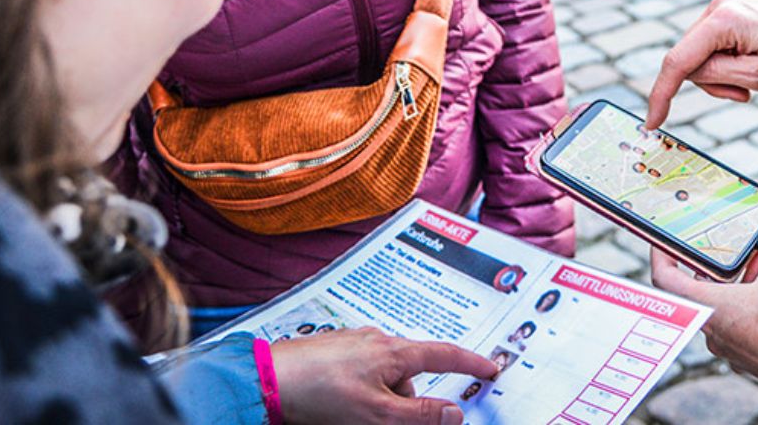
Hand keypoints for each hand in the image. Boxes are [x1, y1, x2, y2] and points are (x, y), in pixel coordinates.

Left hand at [272, 327, 498, 424]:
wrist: (266, 380)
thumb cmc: (319, 394)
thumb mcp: (378, 414)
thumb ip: (420, 415)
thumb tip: (456, 414)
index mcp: (394, 351)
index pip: (445, 355)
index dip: (471, 362)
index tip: (490, 368)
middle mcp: (377, 341)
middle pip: (409, 376)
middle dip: (406, 404)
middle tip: (386, 423)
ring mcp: (353, 345)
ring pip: (382, 380)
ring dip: (378, 404)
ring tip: (351, 419)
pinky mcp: (332, 354)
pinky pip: (360, 377)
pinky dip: (359, 396)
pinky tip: (339, 409)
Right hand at [644, 0, 757, 129]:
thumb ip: (715, 76)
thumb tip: (689, 72)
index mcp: (724, 18)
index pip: (679, 60)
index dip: (662, 93)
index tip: (653, 122)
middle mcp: (719, 4)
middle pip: (690, 59)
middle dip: (711, 82)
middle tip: (745, 94)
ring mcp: (724, 4)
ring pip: (700, 54)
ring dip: (721, 73)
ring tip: (754, 77)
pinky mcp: (731, 9)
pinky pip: (712, 45)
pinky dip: (725, 62)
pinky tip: (750, 62)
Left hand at [650, 220, 757, 389]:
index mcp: (710, 307)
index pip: (666, 280)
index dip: (661, 256)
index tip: (663, 243)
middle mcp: (714, 331)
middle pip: (701, 291)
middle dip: (719, 267)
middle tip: (735, 251)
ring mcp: (732, 348)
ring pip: (724, 308)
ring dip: (738, 285)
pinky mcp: (751, 358)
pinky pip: (741, 326)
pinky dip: (751, 306)